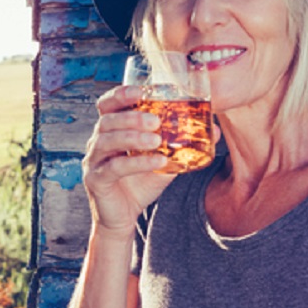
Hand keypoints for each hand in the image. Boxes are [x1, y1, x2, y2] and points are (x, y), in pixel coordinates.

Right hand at [81, 85, 175, 238]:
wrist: (125, 216)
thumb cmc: (140, 183)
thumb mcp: (164, 160)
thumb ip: (181, 144)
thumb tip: (213, 130)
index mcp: (111, 130)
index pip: (108, 105)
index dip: (121, 94)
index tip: (142, 91)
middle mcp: (98, 141)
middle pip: (107, 120)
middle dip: (131, 117)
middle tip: (156, 121)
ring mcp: (94, 160)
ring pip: (107, 141)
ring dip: (133, 137)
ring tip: (157, 140)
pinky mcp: (96, 180)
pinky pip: (114, 168)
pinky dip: (137, 163)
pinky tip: (157, 162)